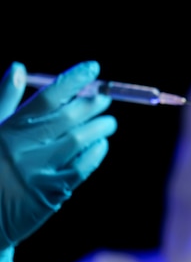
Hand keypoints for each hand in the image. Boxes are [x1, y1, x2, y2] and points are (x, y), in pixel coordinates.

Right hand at [0, 61, 116, 249]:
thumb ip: (4, 100)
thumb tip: (17, 68)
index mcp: (7, 129)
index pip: (46, 97)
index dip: (72, 80)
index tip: (93, 68)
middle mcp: (22, 148)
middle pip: (67, 118)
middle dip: (92, 105)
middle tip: (105, 99)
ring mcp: (37, 171)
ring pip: (78, 141)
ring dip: (99, 128)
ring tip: (109, 122)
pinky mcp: (50, 193)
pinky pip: (81, 168)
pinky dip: (95, 153)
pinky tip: (102, 145)